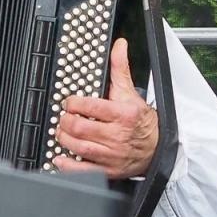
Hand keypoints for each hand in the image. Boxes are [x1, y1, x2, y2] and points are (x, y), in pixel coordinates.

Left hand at [50, 37, 157, 179]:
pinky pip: (84, 170)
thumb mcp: (130, 92)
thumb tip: (119, 45)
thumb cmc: (141, 121)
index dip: (73, 103)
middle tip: (63, 117)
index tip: (69, 102)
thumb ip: (120, 68)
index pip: (90, 107)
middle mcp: (117, 136)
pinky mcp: (109, 170)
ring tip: (61, 132)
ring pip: (80, 147)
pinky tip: (60, 157)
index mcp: (122, 115)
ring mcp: (113, 155)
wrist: (157, 148)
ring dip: (64, 138)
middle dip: (66, 121)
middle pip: (80, 127)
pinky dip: (68, 165)